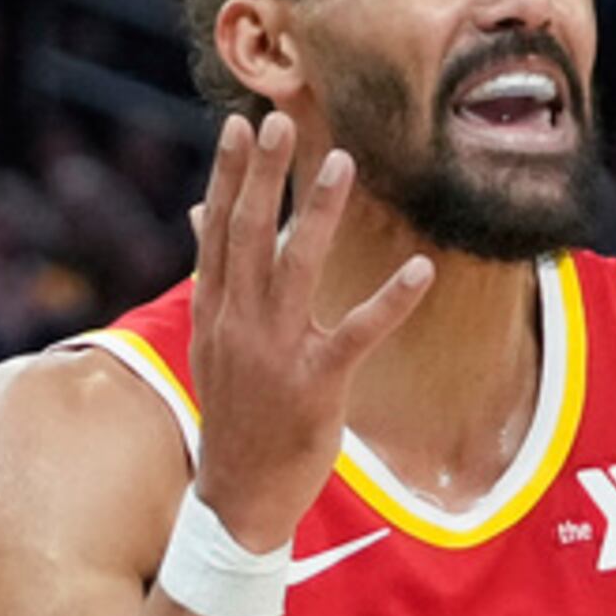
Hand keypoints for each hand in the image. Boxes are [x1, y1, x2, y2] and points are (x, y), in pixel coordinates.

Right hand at [184, 111, 434, 545]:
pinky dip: (389, 301)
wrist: (238, 496)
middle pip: (248, 235)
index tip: (238, 125)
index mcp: (216, 310)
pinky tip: (420, 268)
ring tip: (342, 163)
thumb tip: (196, 213)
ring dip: (318, 214)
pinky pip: (357, 334)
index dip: (228, 176)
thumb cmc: (235, 411)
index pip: (219, 230)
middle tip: (277, 119)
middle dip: (262, 175)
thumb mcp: (212, 341)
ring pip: (297, 270)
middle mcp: (239, 323)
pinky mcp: (316, 385)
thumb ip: (212, 274)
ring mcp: (275, 353)